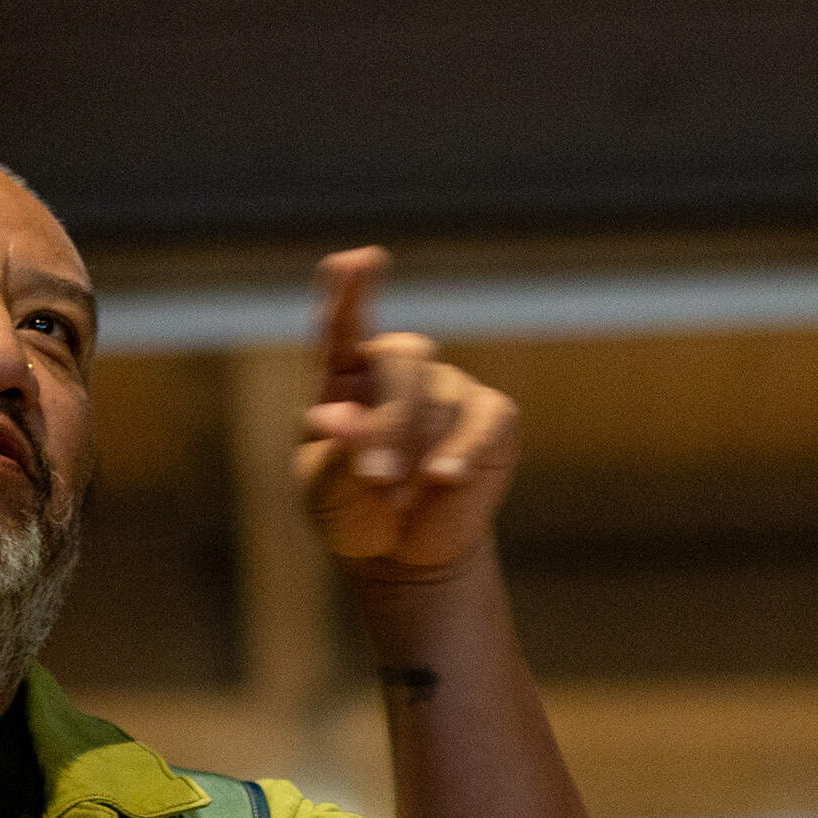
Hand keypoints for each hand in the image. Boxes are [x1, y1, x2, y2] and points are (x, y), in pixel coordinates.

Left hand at [299, 247, 518, 580]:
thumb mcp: (326, 492)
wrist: (403, 555)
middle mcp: (396, 369)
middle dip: (387, 421)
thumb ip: (331, 456)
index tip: (357, 262)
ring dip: (417, 452)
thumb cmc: (353, 513)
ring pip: (441, 395)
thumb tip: (336, 418)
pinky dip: (463, 449)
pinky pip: (484, 419)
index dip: (347, 290)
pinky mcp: (492, 417)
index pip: (341, 322)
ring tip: (397, 504)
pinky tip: (445, 478)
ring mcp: (447, 387)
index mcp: (341, 376)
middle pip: (399, 359)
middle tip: (374, 478)